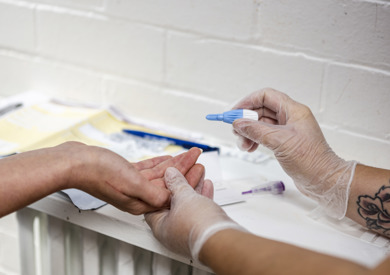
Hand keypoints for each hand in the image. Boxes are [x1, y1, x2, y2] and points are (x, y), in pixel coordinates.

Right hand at [61, 142, 202, 214]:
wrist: (75, 162)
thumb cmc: (98, 173)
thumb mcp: (132, 183)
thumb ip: (154, 193)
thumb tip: (171, 199)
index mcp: (140, 202)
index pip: (171, 191)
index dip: (187, 178)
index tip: (199, 166)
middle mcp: (137, 195)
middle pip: (168, 182)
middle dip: (185, 168)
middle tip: (197, 155)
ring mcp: (131, 184)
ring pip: (159, 174)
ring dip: (175, 163)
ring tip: (188, 153)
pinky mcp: (125, 174)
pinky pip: (148, 169)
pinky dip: (159, 163)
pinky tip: (167, 158)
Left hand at [145, 167, 243, 259]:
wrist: (221, 239)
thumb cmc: (197, 225)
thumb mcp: (183, 196)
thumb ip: (176, 183)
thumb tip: (170, 175)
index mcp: (160, 227)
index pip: (154, 205)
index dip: (159, 189)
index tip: (165, 178)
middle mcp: (172, 233)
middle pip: (173, 203)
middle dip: (180, 185)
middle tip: (184, 172)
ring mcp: (188, 232)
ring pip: (188, 205)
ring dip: (193, 189)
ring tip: (198, 174)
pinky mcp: (202, 230)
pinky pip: (199, 210)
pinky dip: (202, 197)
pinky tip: (206, 186)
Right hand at [232, 88, 356, 218]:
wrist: (323, 180)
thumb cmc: (311, 161)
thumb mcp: (279, 142)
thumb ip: (256, 130)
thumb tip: (239, 123)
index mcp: (294, 111)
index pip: (266, 96)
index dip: (248, 102)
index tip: (234, 112)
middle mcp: (291, 118)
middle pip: (261, 110)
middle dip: (246, 120)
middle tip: (235, 130)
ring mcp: (288, 131)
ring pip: (261, 124)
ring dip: (249, 132)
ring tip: (243, 144)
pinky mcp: (285, 143)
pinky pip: (264, 135)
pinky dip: (254, 139)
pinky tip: (250, 147)